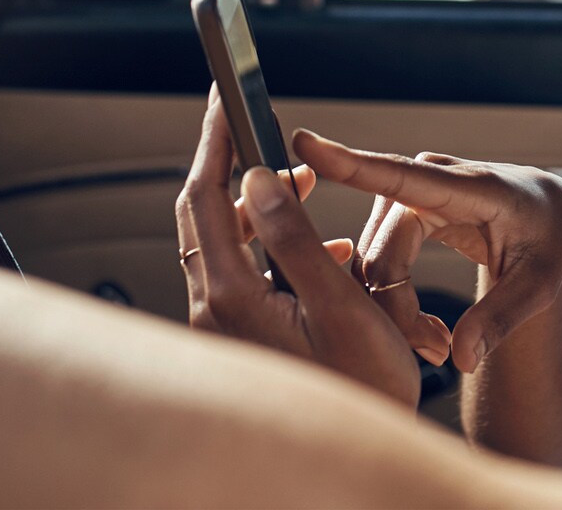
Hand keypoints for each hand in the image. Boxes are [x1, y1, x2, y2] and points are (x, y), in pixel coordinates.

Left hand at [175, 98, 422, 405]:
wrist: (341, 464)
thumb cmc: (356, 394)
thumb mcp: (342, 310)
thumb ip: (294, 240)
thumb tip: (257, 179)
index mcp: (232, 298)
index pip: (206, 196)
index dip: (216, 139)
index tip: (225, 97)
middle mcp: (214, 311)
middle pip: (205, 214)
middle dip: (236, 164)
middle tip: (260, 127)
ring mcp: (222, 327)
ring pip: (225, 243)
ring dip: (261, 207)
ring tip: (305, 187)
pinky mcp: (238, 339)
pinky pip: (242, 273)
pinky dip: (272, 245)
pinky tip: (321, 251)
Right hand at [292, 131, 561, 372]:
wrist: (546, 215)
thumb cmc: (548, 240)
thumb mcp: (541, 283)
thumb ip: (502, 319)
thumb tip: (461, 359)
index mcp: (471, 187)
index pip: (402, 176)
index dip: (351, 165)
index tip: (305, 144)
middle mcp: (432, 179)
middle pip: (383, 253)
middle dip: (399, 311)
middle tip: (438, 354)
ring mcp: (412, 191)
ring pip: (373, 260)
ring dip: (394, 308)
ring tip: (437, 342)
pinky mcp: (402, 207)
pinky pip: (377, 257)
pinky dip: (391, 297)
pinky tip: (422, 326)